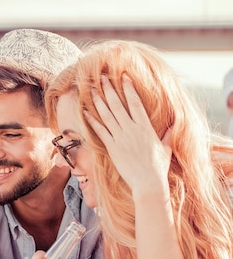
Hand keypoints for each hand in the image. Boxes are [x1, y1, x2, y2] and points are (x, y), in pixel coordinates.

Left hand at [84, 74, 171, 197]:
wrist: (148, 182)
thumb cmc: (158, 167)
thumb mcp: (166, 148)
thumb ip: (167, 135)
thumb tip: (173, 126)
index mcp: (145, 127)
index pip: (135, 102)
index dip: (128, 88)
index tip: (123, 76)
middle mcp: (132, 129)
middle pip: (118, 105)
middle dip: (109, 89)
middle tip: (102, 77)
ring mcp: (121, 138)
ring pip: (107, 115)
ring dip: (98, 101)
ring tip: (91, 89)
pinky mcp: (112, 148)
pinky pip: (100, 131)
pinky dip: (92, 121)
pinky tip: (85, 112)